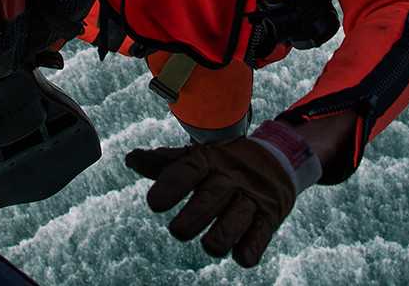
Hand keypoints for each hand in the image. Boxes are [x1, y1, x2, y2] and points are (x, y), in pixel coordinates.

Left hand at [126, 135, 300, 267]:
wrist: (279, 159)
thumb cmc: (225, 163)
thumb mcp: (198, 156)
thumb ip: (164, 163)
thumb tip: (130, 158)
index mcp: (210, 159)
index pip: (189, 170)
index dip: (170, 186)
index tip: (154, 204)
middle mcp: (231, 177)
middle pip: (209, 200)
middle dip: (189, 221)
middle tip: (177, 230)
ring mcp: (252, 198)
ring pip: (233, 224)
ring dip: (216, 241)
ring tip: (209, 243)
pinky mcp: (270, 218)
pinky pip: (257, 241)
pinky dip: (244, 252)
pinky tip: (237, 251)